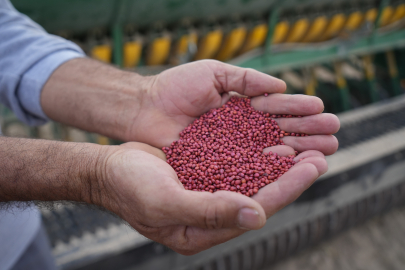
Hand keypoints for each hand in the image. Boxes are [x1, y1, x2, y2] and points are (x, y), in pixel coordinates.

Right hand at [98, 142, 327, 254]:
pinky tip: (272, 137)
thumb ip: (210, 210)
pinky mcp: (204, 173)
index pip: (256, 209)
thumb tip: (258, 215)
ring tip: (307, 144)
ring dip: (279, 161)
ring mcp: (209, 192)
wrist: (108, 169)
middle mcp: (212, 213)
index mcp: (204, 230)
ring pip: (253, 177)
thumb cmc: (130, 188)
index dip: (287, 188)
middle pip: (261, 193)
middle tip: (322, 153)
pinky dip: (256, 151)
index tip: (314, 167)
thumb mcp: (166, 201)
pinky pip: (237, 163)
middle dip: (292, 175)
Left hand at [128, 60, 338, 153]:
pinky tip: (289, 163)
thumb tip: (281, 85)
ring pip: (269, 151)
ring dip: (297, 151)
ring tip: (324, 152)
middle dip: (307, 134)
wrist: (144, 107)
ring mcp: (230, 150)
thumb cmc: (176, 87)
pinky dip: (268, 165)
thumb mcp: (213, 72)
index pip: (277, 110)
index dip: (300, 112)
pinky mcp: (217, 165)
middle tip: (334, 136)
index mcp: (242, 108)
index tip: (323, 112)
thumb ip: (246, 79)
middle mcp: (240, 131)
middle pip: (280, 133)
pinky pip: (246, 166)